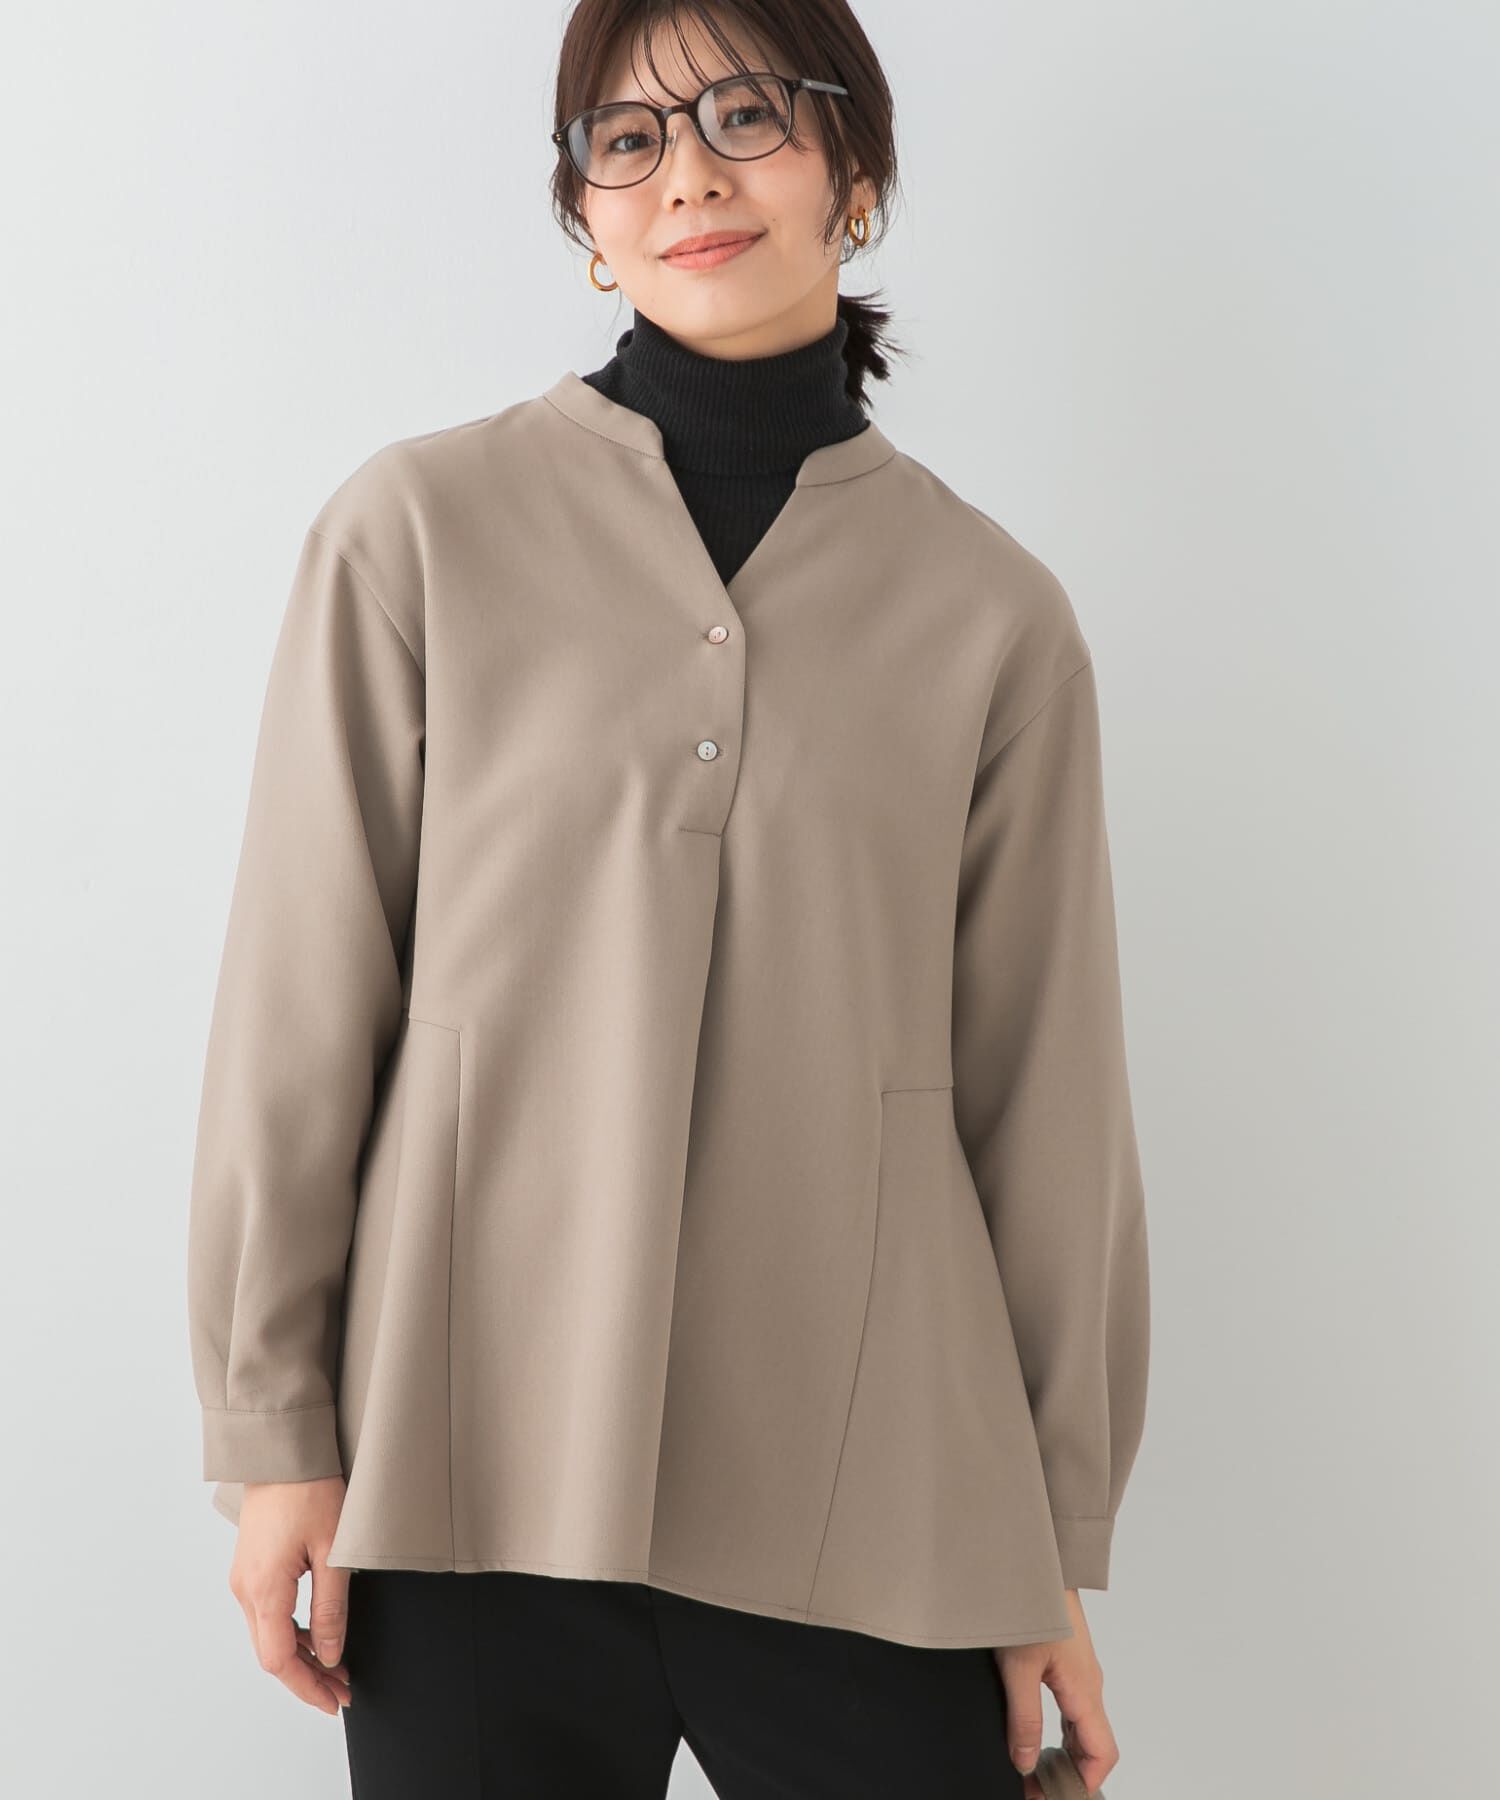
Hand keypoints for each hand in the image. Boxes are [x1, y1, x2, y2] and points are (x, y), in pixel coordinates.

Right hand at [228, 1476, 353, 1715]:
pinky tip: (320, 1634)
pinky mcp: (251, 1567)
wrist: (283, 1452)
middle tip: (344, 1691)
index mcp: (264, 1590)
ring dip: (302, 1656)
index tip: (334, 1702)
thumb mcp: (333, 1550)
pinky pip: (268, 1614)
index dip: (307, 1687)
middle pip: (272, 1653)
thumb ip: (331, 1607)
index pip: (280, 1661)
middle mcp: (245, 1590)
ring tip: (338, 1668)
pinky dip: (293, 1632)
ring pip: (269, 1635)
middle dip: (308, 1678)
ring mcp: (245, 1579)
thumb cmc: (309, 1490)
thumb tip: (332, 1655)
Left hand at [993, 1590, 1117, 1797]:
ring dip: (1062, 1750)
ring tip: (1028, 1765)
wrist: (1037, 1557)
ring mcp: (1080, 1669)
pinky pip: (1071, 1704)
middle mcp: (1090, 1683)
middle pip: (1092, 1744)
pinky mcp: (1068, 1656)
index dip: (1083, 1784)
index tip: (1052, 1796)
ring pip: (1081, 1724)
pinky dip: (1057, 1726)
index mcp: (1085, 1690)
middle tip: (1032, 1786)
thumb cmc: (1032, 1601)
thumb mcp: (1018, 1667)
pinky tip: (1031, 1726)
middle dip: (1068, 1773)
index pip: (1102, 1755)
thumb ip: (1024, 1718)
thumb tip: (1026, 1763)